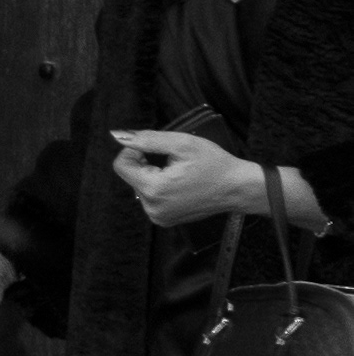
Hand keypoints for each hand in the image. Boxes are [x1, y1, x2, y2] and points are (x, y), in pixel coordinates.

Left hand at [109, 130, 259, 228]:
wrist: (237, 188)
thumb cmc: (214, 164)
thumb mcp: (182, 143)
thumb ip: (147, 139)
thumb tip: (119, 135)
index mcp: (154, 190)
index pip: (121, 165)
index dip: (134, 151)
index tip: (153, 148)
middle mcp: (152, 208)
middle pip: (130, 175)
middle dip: (146, 163)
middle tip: (172, 161)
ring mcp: (158, 216)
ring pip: (139, 185)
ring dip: (153, 174)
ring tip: (178, 173)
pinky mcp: (164, 219)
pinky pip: (150, 197)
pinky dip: (159, 186)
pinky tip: (179, 183)